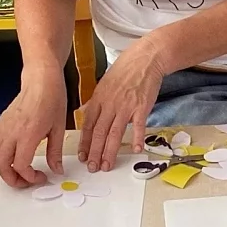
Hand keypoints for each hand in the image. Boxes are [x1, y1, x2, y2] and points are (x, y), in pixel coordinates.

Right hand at [0, 62, 68, 187]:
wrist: (41, 80)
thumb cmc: (52, 100)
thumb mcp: (59, 129)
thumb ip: (55, 153)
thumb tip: (56, 170)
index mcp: (28, 134)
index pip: (20, 165)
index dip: (29, 177)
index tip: (40, 177)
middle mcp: (11, 132)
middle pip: (1, 165)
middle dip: (12, 179)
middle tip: (26, 181)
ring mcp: (3, 127)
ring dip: (3, 168)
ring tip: (18, 171)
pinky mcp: (0, 123)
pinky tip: (10, 155)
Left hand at [79, 38, 165, 173]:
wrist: (145, 59)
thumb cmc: (125, 71)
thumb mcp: (103, 85)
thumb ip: (95, 102)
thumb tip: (86, 115)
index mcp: (98, 99)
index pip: (88, 125)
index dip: (84, 143)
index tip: (82, 156)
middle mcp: (110, 104)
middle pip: (99, 133)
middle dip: (94, 152)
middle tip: (92, 167)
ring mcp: (126, 106)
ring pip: (115, 133)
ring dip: (110, 151)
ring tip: (107, 165)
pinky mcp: (142, 106)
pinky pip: (138, 125)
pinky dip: (137, 138)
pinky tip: (136, 149)